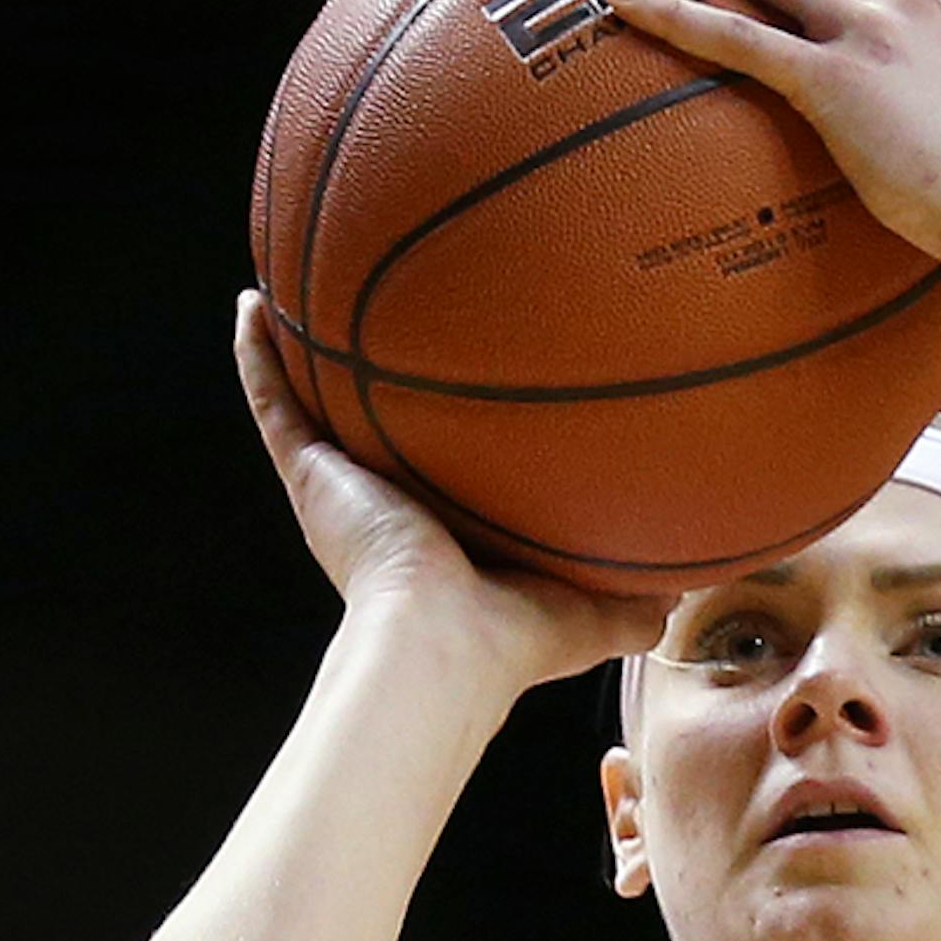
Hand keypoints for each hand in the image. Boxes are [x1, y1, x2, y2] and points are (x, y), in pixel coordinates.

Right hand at [235, 297, 666, 695]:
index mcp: (448, 534)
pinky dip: (255, 355)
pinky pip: (273, 401)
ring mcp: (344, 488)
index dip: (453, 435)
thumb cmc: (515, 642)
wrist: (445, 646)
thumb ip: (640, 595)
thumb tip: (691, 584)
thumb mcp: (597, 611)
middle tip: (385, 324)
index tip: (466, 387)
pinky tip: (249, 304)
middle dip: (376, 386)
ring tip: (297, 294)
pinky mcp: (312, 477)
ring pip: (314, 406)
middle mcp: (391, 506)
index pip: (449, 471)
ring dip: (300, 355)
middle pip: (377, 429)